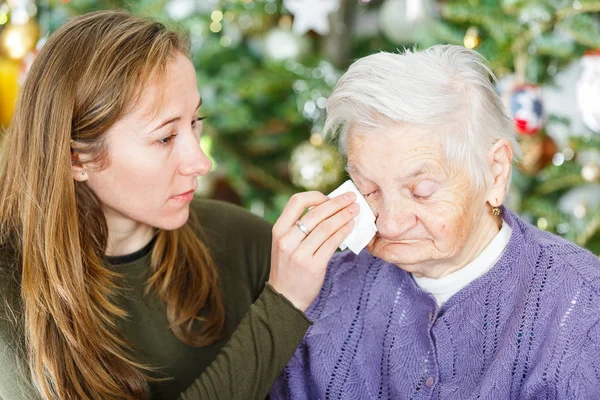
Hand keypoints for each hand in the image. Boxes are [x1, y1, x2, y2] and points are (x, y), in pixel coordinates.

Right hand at [268, 191, 357, 310]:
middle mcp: (287, 240)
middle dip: (337, 203)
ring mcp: (299, 254)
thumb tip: (328, 207)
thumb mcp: (285, 243)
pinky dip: (343, 232)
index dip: (316, 196)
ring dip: (344, 216)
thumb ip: (299, 227)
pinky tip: (351, 226)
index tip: (330, 197)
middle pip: (316, 213)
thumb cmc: (288, 267)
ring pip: (326, 227)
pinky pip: (332, 243)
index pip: (296, 202)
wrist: (284, 298)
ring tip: (355, 211)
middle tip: (351, 198)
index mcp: (278, 230)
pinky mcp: (313, 266)